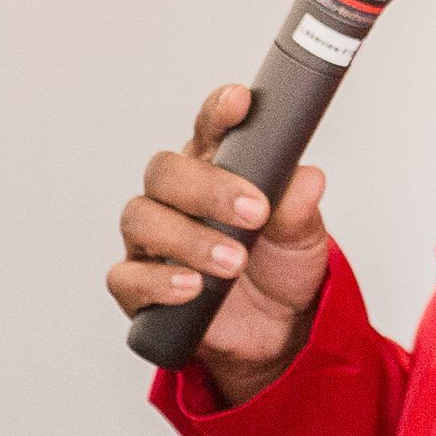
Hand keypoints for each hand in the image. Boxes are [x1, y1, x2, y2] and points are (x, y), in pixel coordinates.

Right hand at [108, 83, 330, 402]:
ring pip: (143, 219)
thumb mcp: (304, 239)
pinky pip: (128, 276)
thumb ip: (300, 209)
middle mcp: (177, 199)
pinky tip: (192, 288)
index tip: (240, 102)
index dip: (219, 113)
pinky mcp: (140, 286)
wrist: (276, 334)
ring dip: (189, 239)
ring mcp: (153, 241)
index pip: (208, 130)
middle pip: (166, 171)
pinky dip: (159, 281)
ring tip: (233, 263)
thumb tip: (308, 179)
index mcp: (216, 170)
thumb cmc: (280, 269)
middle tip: (255, 213)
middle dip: (209, 189)